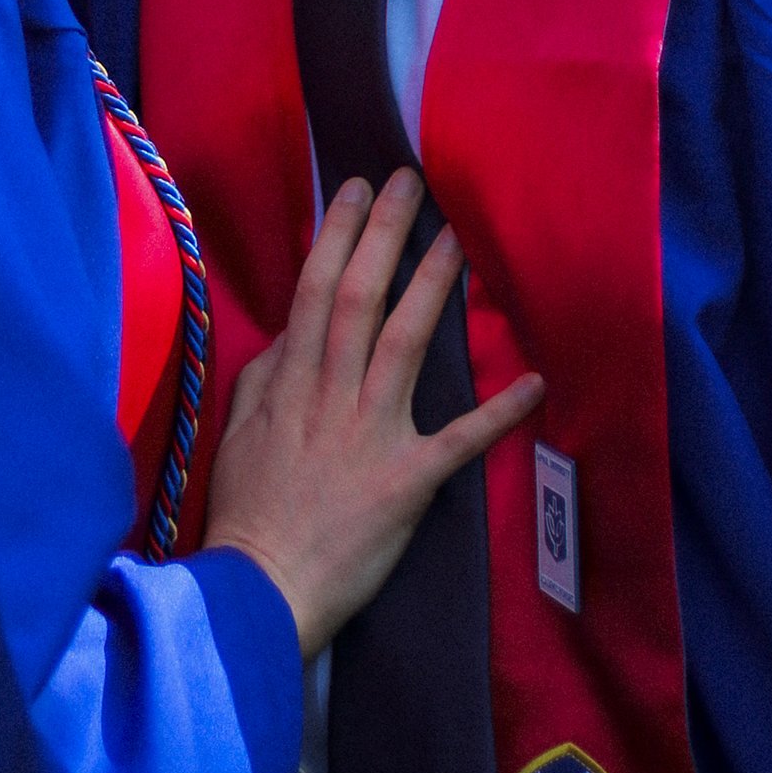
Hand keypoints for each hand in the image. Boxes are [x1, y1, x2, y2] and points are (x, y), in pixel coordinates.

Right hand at [202, 167, 543, 659]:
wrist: (260, 589)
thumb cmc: (247, 514)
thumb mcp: (238, 434)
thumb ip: (264, 377)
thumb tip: (290, 334)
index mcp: (289, 384)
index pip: (315, 292)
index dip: (337, 236)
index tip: (355, 188)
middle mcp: (331, 396)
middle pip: (359, 301)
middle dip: (384, 236)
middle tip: (410, 183)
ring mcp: (371, 435)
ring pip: (404, 345)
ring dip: (432, 289)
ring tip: (457, 241)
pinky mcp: (407, 480)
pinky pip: (459, 440)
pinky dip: (498, 411)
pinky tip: (533, 380)